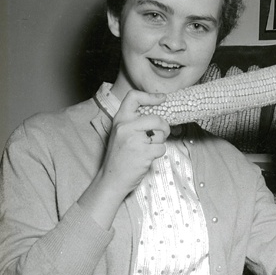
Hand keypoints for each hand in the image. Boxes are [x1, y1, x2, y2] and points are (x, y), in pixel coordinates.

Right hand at [78, 90, 171, 228]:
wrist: (112, 178)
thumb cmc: (119, 157)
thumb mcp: (121, 134)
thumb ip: (134, 123)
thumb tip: (158, 114)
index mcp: (119, 120)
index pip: (133, 97)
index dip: (150, 96)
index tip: (162, 98)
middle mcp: (126, 127)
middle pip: (156, 118)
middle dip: (164, 127)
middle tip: (161, 134)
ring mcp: (134, 140)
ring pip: (161, 134)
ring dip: (159, 142)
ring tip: (147, 149)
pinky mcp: (143, 153)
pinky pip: (161, 148)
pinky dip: (159, 154)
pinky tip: (148, 157)